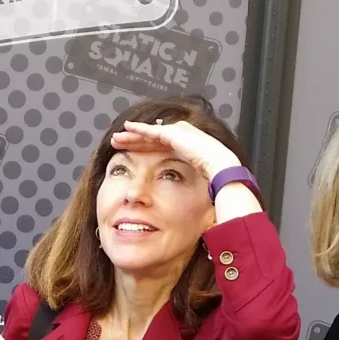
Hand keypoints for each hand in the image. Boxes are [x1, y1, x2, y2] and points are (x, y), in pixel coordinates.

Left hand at [109, 119, 241, 179]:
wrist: (222, 171)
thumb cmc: (214, 181)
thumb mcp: (194, 187)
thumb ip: (184, 189)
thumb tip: (181, 210)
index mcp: (186, 150)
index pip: (160, 148)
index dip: (144, 149)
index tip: (131, 153)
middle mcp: (182, 138)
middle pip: (152, 139)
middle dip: (134, 141)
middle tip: (118, 142)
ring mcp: (179, 134)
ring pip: (150, 134)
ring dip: (133, 135)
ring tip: (117, 138)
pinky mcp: (174, 133)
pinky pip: (152, 131)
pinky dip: (139, 129)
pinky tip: (127, 128)